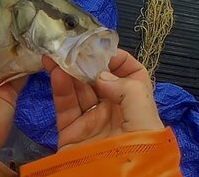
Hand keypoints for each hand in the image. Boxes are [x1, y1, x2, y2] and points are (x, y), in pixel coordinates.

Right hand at [43, 49, 163, 150]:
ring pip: (79, 88)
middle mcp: (114, 110)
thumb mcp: (144, 119)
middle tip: (73, 46)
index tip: (102, 50)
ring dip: (68, 70)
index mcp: (136, 106)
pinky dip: (58, 87)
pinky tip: (54, 72)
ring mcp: (91, 121)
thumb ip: (128, 90)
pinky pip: (64, 105)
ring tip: (58, 54)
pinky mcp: (70, 132)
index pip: (132, 75)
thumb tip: (102, 75)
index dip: (119, 59)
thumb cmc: (138, 151)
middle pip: (100, 78)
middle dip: (87, 61)